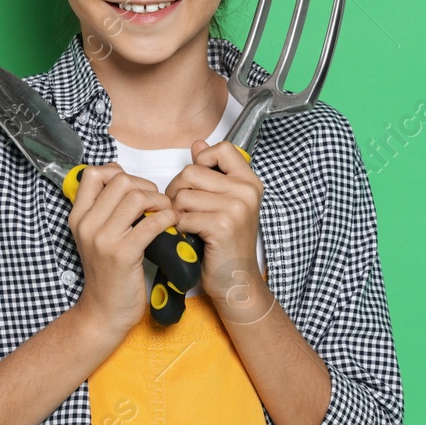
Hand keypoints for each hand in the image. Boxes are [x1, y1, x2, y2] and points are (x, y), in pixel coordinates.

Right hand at [68, 163, 174, 339]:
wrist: (103, 311)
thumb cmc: (108, 271)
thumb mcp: (96, 236)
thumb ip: (105, 208)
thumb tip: (119, 174)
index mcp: (79, 216)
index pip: (95, 174)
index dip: (121, 173)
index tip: (137, 189)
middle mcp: (87, 224)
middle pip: (121, 181)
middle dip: (147, 187)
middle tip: (158, 204)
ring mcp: (103, 239)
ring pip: (137, 198)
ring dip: (160, 202)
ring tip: (167, 214)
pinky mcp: (123, 254)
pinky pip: (151, 223)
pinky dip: (168, 219)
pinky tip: (172, 226)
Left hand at [165, 139, 271, 319]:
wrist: (236, 280)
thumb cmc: (226, 243)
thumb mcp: (223, 203)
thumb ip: (211, 172)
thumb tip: (198, 144)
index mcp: (249, 181)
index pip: (222, 149)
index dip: (202, 161)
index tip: (199, 182)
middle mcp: (247, 191)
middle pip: (191, 172)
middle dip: (177, 191)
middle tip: (183, 211)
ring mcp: (236, 207)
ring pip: (183, 194)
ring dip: (176, 212)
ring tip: (186, 225)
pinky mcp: (222, 225)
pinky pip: (183, 216)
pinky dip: (179, 228)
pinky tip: (189, 237)